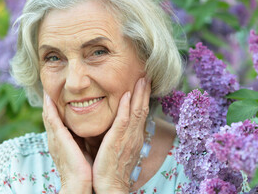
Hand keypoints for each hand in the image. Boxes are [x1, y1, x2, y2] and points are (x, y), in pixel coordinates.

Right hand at [42, 92, 91, 193]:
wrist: (79, 184)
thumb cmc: (83, 170)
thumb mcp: (82, 150)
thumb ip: (82, 140)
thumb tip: (89, 132)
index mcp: (61, 141)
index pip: (56, 121)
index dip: (54, 108)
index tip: (56, 96)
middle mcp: (55, 138)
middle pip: (49, 116)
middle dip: (49, 102)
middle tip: (48, 87)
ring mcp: (55, 138)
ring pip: (49, 115)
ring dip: (48, 101)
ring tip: (47, 87)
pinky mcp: (58, 139)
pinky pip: (52, 119)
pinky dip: (49, 108)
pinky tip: (48, 97)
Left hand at [92, 77, 150, 193]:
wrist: (111, 188)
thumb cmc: (111, 171)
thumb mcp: (118, 150)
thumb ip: (118, 136)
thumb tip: (114, 126)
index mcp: (134, 138)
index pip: (140, 114)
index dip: (143, 98)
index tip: (144, 84)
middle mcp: (134, 136)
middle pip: (142, 109)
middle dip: (145, 92)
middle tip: (147, 75)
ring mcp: (128, 138)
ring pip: (136, 112)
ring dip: (140, 94)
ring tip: (143, 78)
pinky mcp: (117, 141)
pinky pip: (123, 120)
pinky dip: (126, 107)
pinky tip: (127, 94)